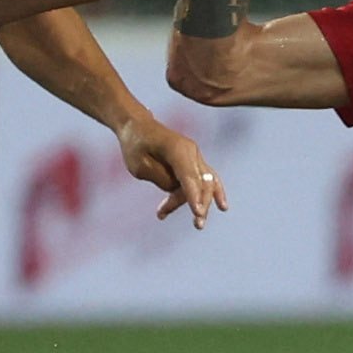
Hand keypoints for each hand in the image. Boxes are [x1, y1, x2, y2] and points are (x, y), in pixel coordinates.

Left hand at [118, 113, 227, 228]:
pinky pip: (201, 183)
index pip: (189, 176)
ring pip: (203, 185)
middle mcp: (191, 151)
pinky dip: (198, 196)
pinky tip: (216, 208)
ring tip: (161, 213)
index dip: (194, 196)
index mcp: (177, 148)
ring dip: (191, 202)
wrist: (137, 126)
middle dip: (201, 204)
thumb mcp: (140, 165)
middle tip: (198, 225)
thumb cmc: (136, 145)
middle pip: (202, 182)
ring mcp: (194, 157)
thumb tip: (177, 190)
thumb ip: (161, 179)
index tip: (198, 213)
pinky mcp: (192, 163)